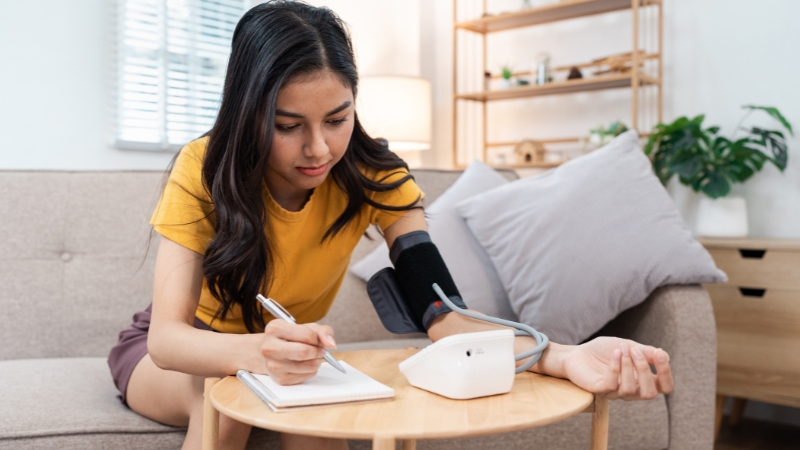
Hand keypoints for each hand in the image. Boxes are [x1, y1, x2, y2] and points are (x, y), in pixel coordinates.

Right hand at [260, 321, 335, 384]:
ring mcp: (272, 365)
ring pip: (307, 366)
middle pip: (304, 351)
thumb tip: (331, 344)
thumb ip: (323, 331)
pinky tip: (304, 365)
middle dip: (318, 352)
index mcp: (275, 328)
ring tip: (312, 357)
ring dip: (316, 362)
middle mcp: (269, 347)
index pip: (307, 335)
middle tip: (320, 351)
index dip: (318, 339)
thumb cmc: (291, 338)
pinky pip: (305, 377)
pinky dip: (311, 371)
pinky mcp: (279, 379)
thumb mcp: (307, 328)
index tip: (318, 341)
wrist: (271, 353)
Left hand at [559, 337, 673, 400]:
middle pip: (650, 393)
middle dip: (645, 370)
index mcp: (642, 380)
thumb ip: (645, 352)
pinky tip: (614, 353)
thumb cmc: (604, 351)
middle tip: (634, 351)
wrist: (577, 353)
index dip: (666, 374)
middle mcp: (631, 390)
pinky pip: (611, 385)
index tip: (660, 355)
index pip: (664, 387)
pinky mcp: (599, 391)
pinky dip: (615, 367)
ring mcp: (615, 393)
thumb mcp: (628, 346)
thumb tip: (663, 354)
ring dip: (627, 366)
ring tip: (621, 349)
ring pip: (630, 390)